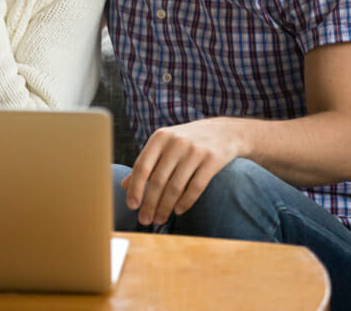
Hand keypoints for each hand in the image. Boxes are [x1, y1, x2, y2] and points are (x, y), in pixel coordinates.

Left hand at [122, 118, 241, 225]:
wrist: (225, 131)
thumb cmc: (188, 140)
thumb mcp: (165, 145)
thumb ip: (146, 163)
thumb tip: (125, 186)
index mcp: (160, 137)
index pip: (142, 166)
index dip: (136, 189)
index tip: (132, 206)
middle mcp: (176, 142)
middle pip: (158, 180)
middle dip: (150, 203)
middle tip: (145, 220)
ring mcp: (195, 150)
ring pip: (176, 186)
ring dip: (166, 207)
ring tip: (160, 219)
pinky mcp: (212, 159)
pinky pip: (196, 187)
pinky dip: (186, 202)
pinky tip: (178, 211)